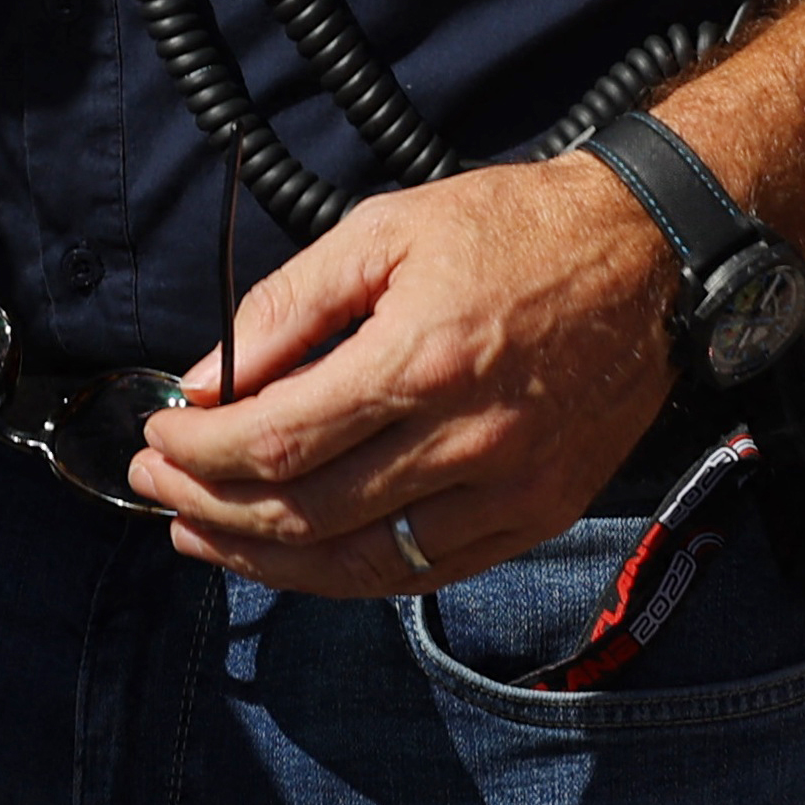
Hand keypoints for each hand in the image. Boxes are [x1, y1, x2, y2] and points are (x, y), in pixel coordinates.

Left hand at [130, 155, 677, 594]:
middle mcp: (467, 439)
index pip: (280, 440)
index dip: (202, 456)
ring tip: (206, 539)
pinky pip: (428, 572)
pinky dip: (350, 575)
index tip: (157, 442)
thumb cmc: (512, 229)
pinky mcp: (539, 513)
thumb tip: (204, 381)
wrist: (648, 253)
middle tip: (160, 492)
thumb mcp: (384, 230)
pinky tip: (298, 557)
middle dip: (215, 512)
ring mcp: (510, 488)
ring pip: (363, 563)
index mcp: (420, 360)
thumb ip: (288, 308)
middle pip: (309, 513)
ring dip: (268, 562)